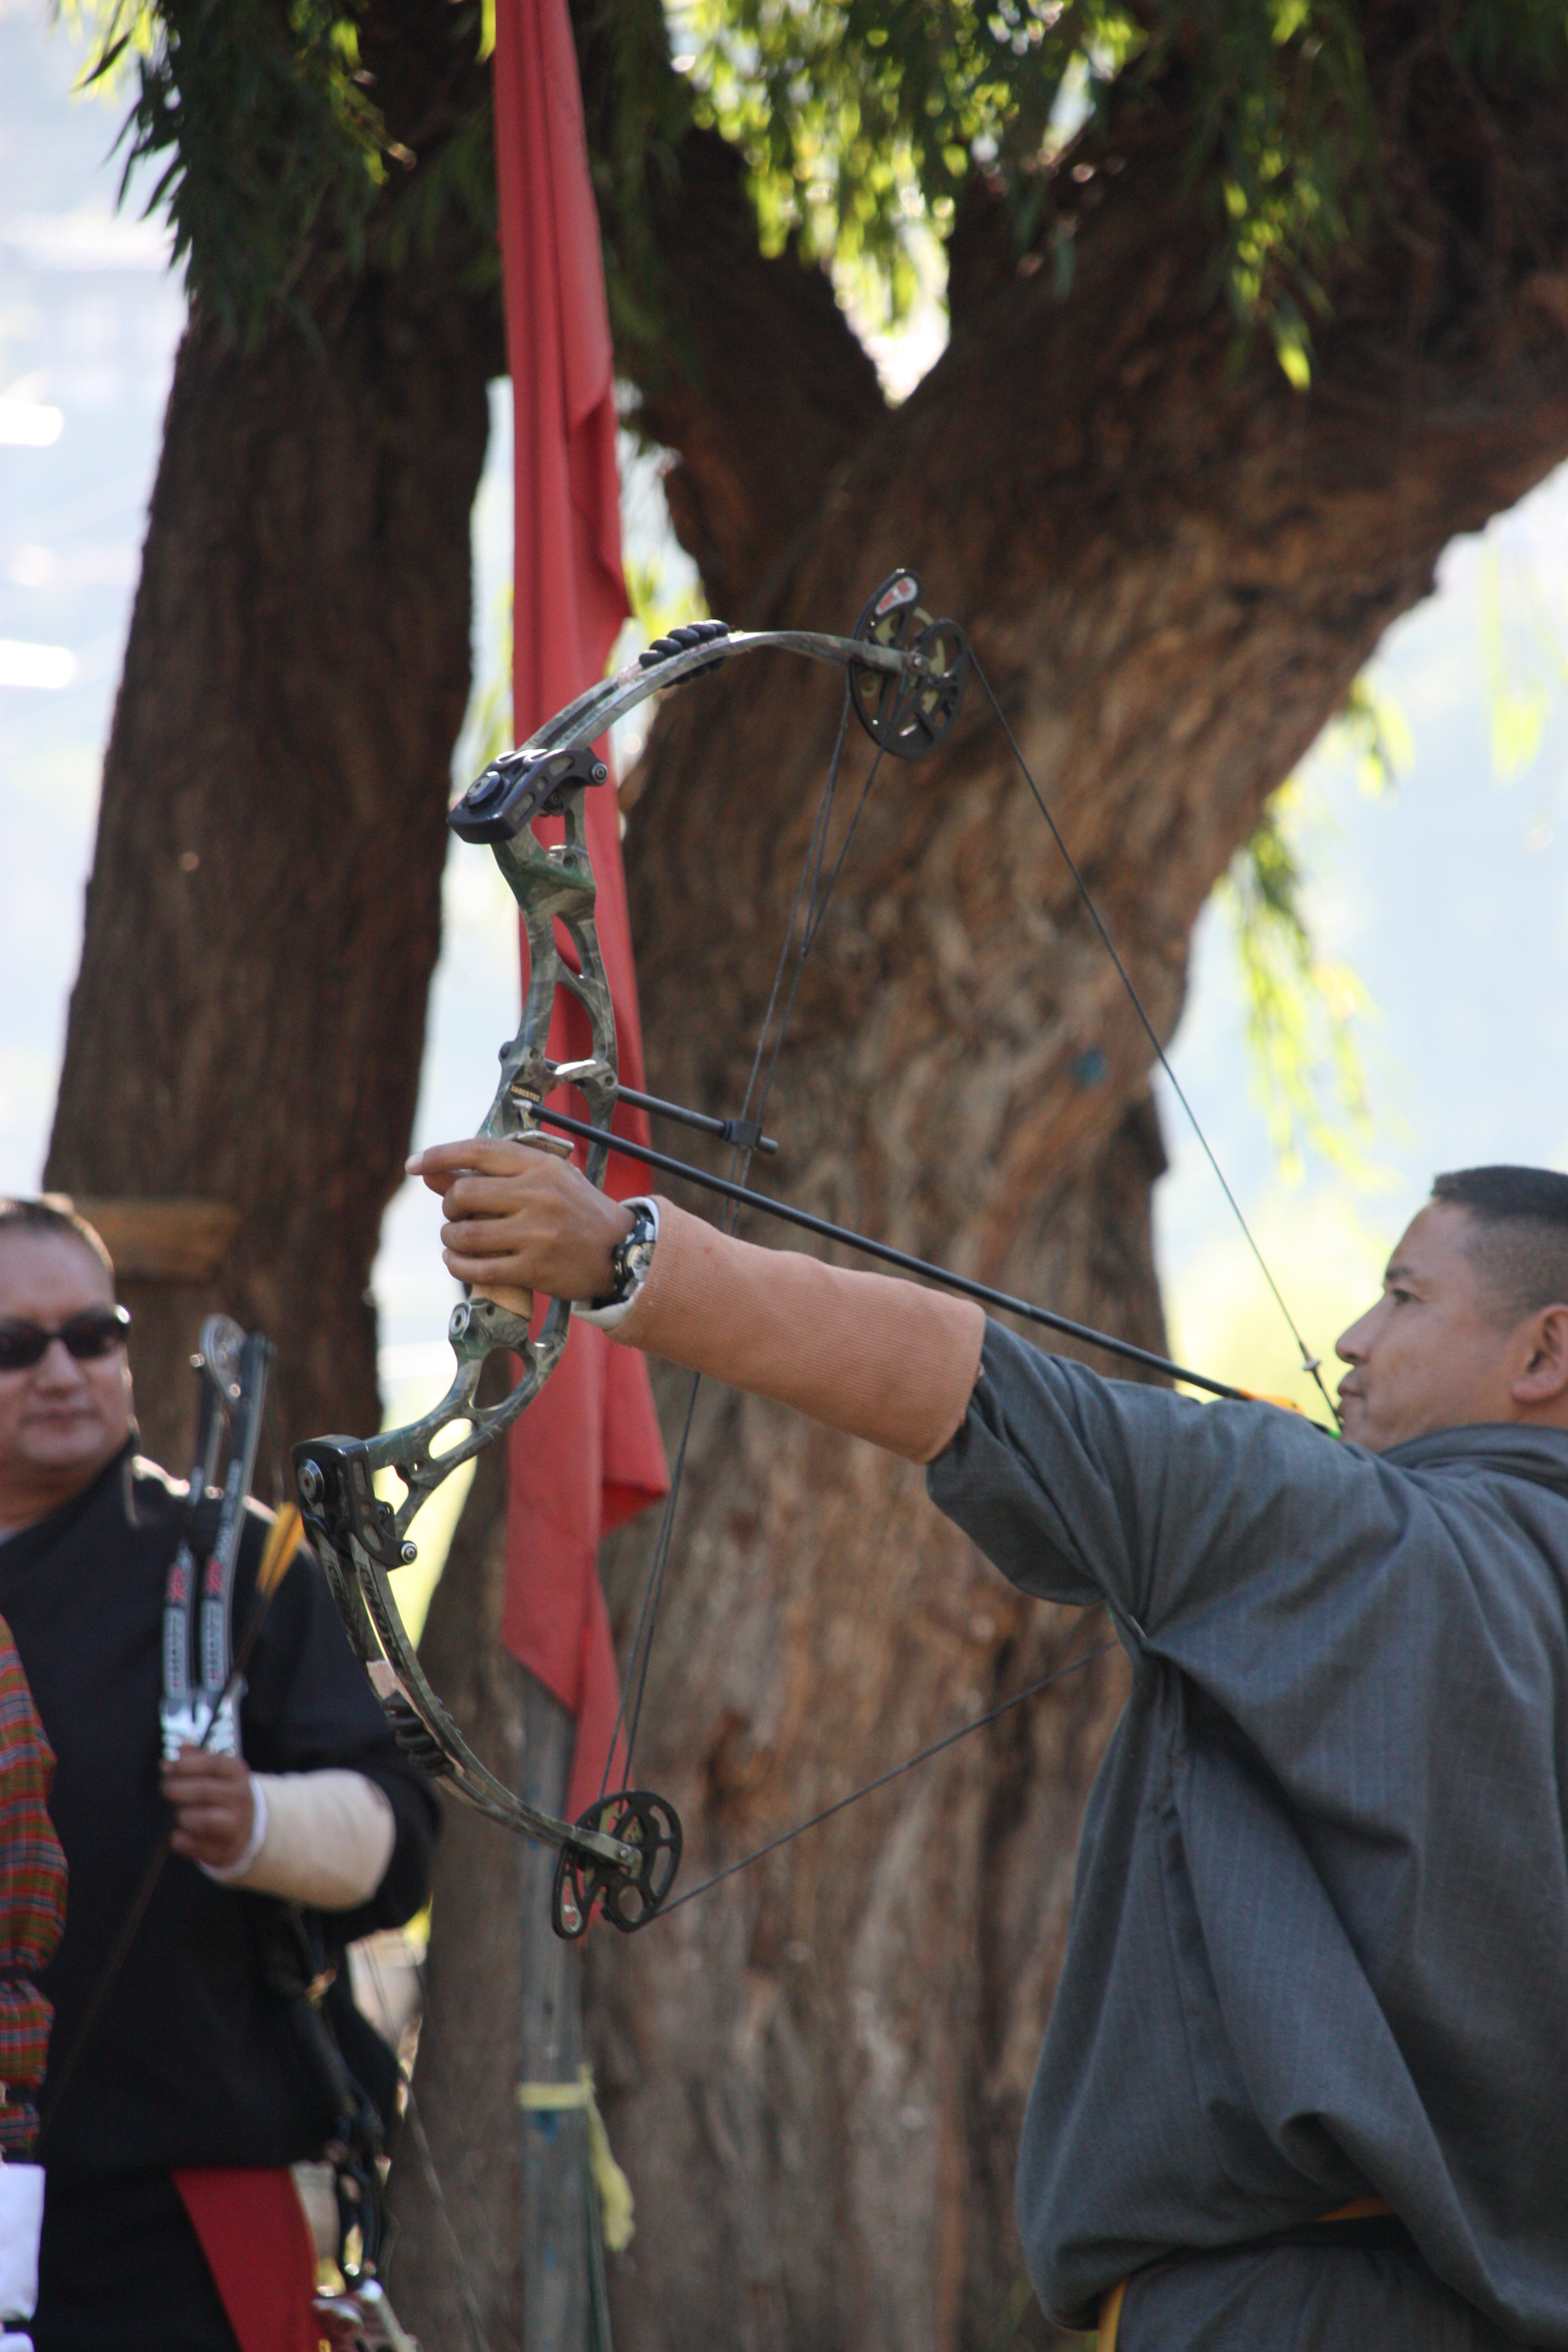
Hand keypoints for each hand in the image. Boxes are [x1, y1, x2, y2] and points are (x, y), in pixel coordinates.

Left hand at [162, 1747, 255, 1869]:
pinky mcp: (225, 1850)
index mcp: (238, 1774)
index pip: (212, 1763)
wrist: (246, 1825)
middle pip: (203, 1791)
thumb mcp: (216, 1770)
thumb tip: (178, 1746)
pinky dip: (180, 1839)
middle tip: (165, 1788)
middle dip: (177, 1789)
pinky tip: (178, 1833)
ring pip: (203, 1820)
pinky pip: (195, 1846)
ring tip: (179, 1813)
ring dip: (183, 1815)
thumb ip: (196, 1757)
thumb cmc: (222, 1792)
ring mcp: (236, 1826)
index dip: (185, 1764)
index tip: (167, 1766)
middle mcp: (241, 1798)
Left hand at [409, 1138, 634, 1305]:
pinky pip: (477, 1270)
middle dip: (450, 1206)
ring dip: (450, 1239)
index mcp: (540, 1166)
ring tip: (457, 1240)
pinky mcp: (535, 1269)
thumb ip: (490, 1174)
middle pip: (464, 1194)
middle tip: (457, 1215)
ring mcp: (537, 1234)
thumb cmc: (575, 1210)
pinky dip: (457, 1266)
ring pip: (464, 1235)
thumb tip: (430, 1171)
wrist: (622, 1252)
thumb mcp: (544, 1179)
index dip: (440, 1155)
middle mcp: (538, 1195)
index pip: (479, 1150)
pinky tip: (457, 1262)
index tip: (414, 1165)